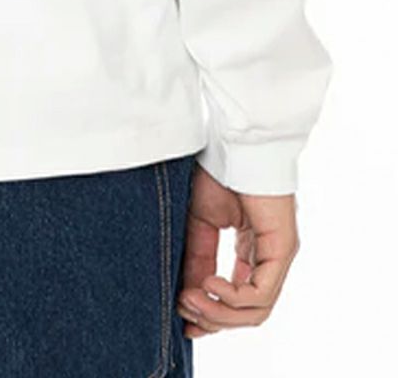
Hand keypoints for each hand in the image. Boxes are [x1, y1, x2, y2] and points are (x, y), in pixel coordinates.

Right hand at [177, 164, 299, 337]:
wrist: (233, 143)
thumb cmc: (217, 173)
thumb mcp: (200, 225)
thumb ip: (197, 260)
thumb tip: (185, 297)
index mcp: (252, 251)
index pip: (238, 299)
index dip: (211, 315)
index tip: (182, 319)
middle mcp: (269, 259)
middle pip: (247, 313)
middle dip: (212, 318)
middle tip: (184, 311)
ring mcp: (279, 256)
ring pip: (256, 311)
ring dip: (219, 313)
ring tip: (190, 299)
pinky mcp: (282, 250)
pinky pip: (261, 294)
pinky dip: (232, 297)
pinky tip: (209, 285)